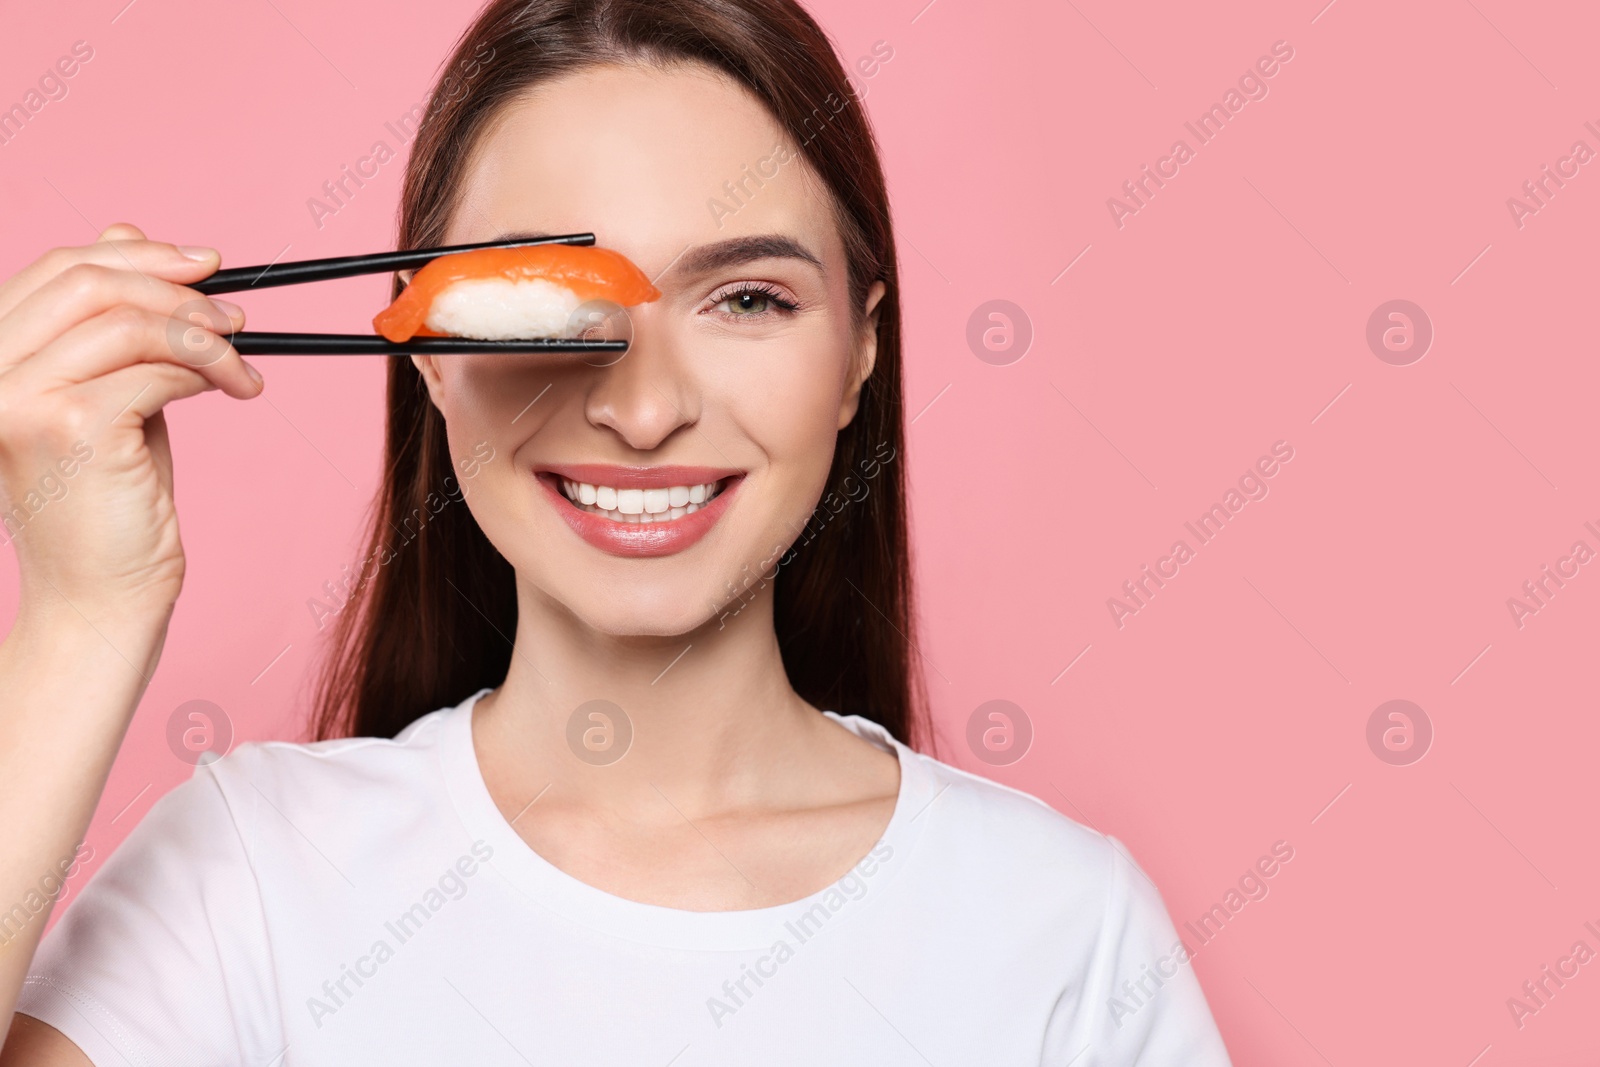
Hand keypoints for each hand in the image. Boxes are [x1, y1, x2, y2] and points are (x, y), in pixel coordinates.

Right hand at [0, 223, 262, 627]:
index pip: (58, 270)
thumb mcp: (111, 393)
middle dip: (176, 285)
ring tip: (243, 365)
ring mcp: (18, 397)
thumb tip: (130, 236)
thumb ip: (114, 326)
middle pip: (88, 280)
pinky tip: (232, 392)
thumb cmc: (109, 504)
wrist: (100, 598)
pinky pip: (157, 370)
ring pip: (129, 322)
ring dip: (205, 336)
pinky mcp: (69, 426)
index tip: (205, 264)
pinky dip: (207, 372)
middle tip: (236, 314)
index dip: (139, 257)